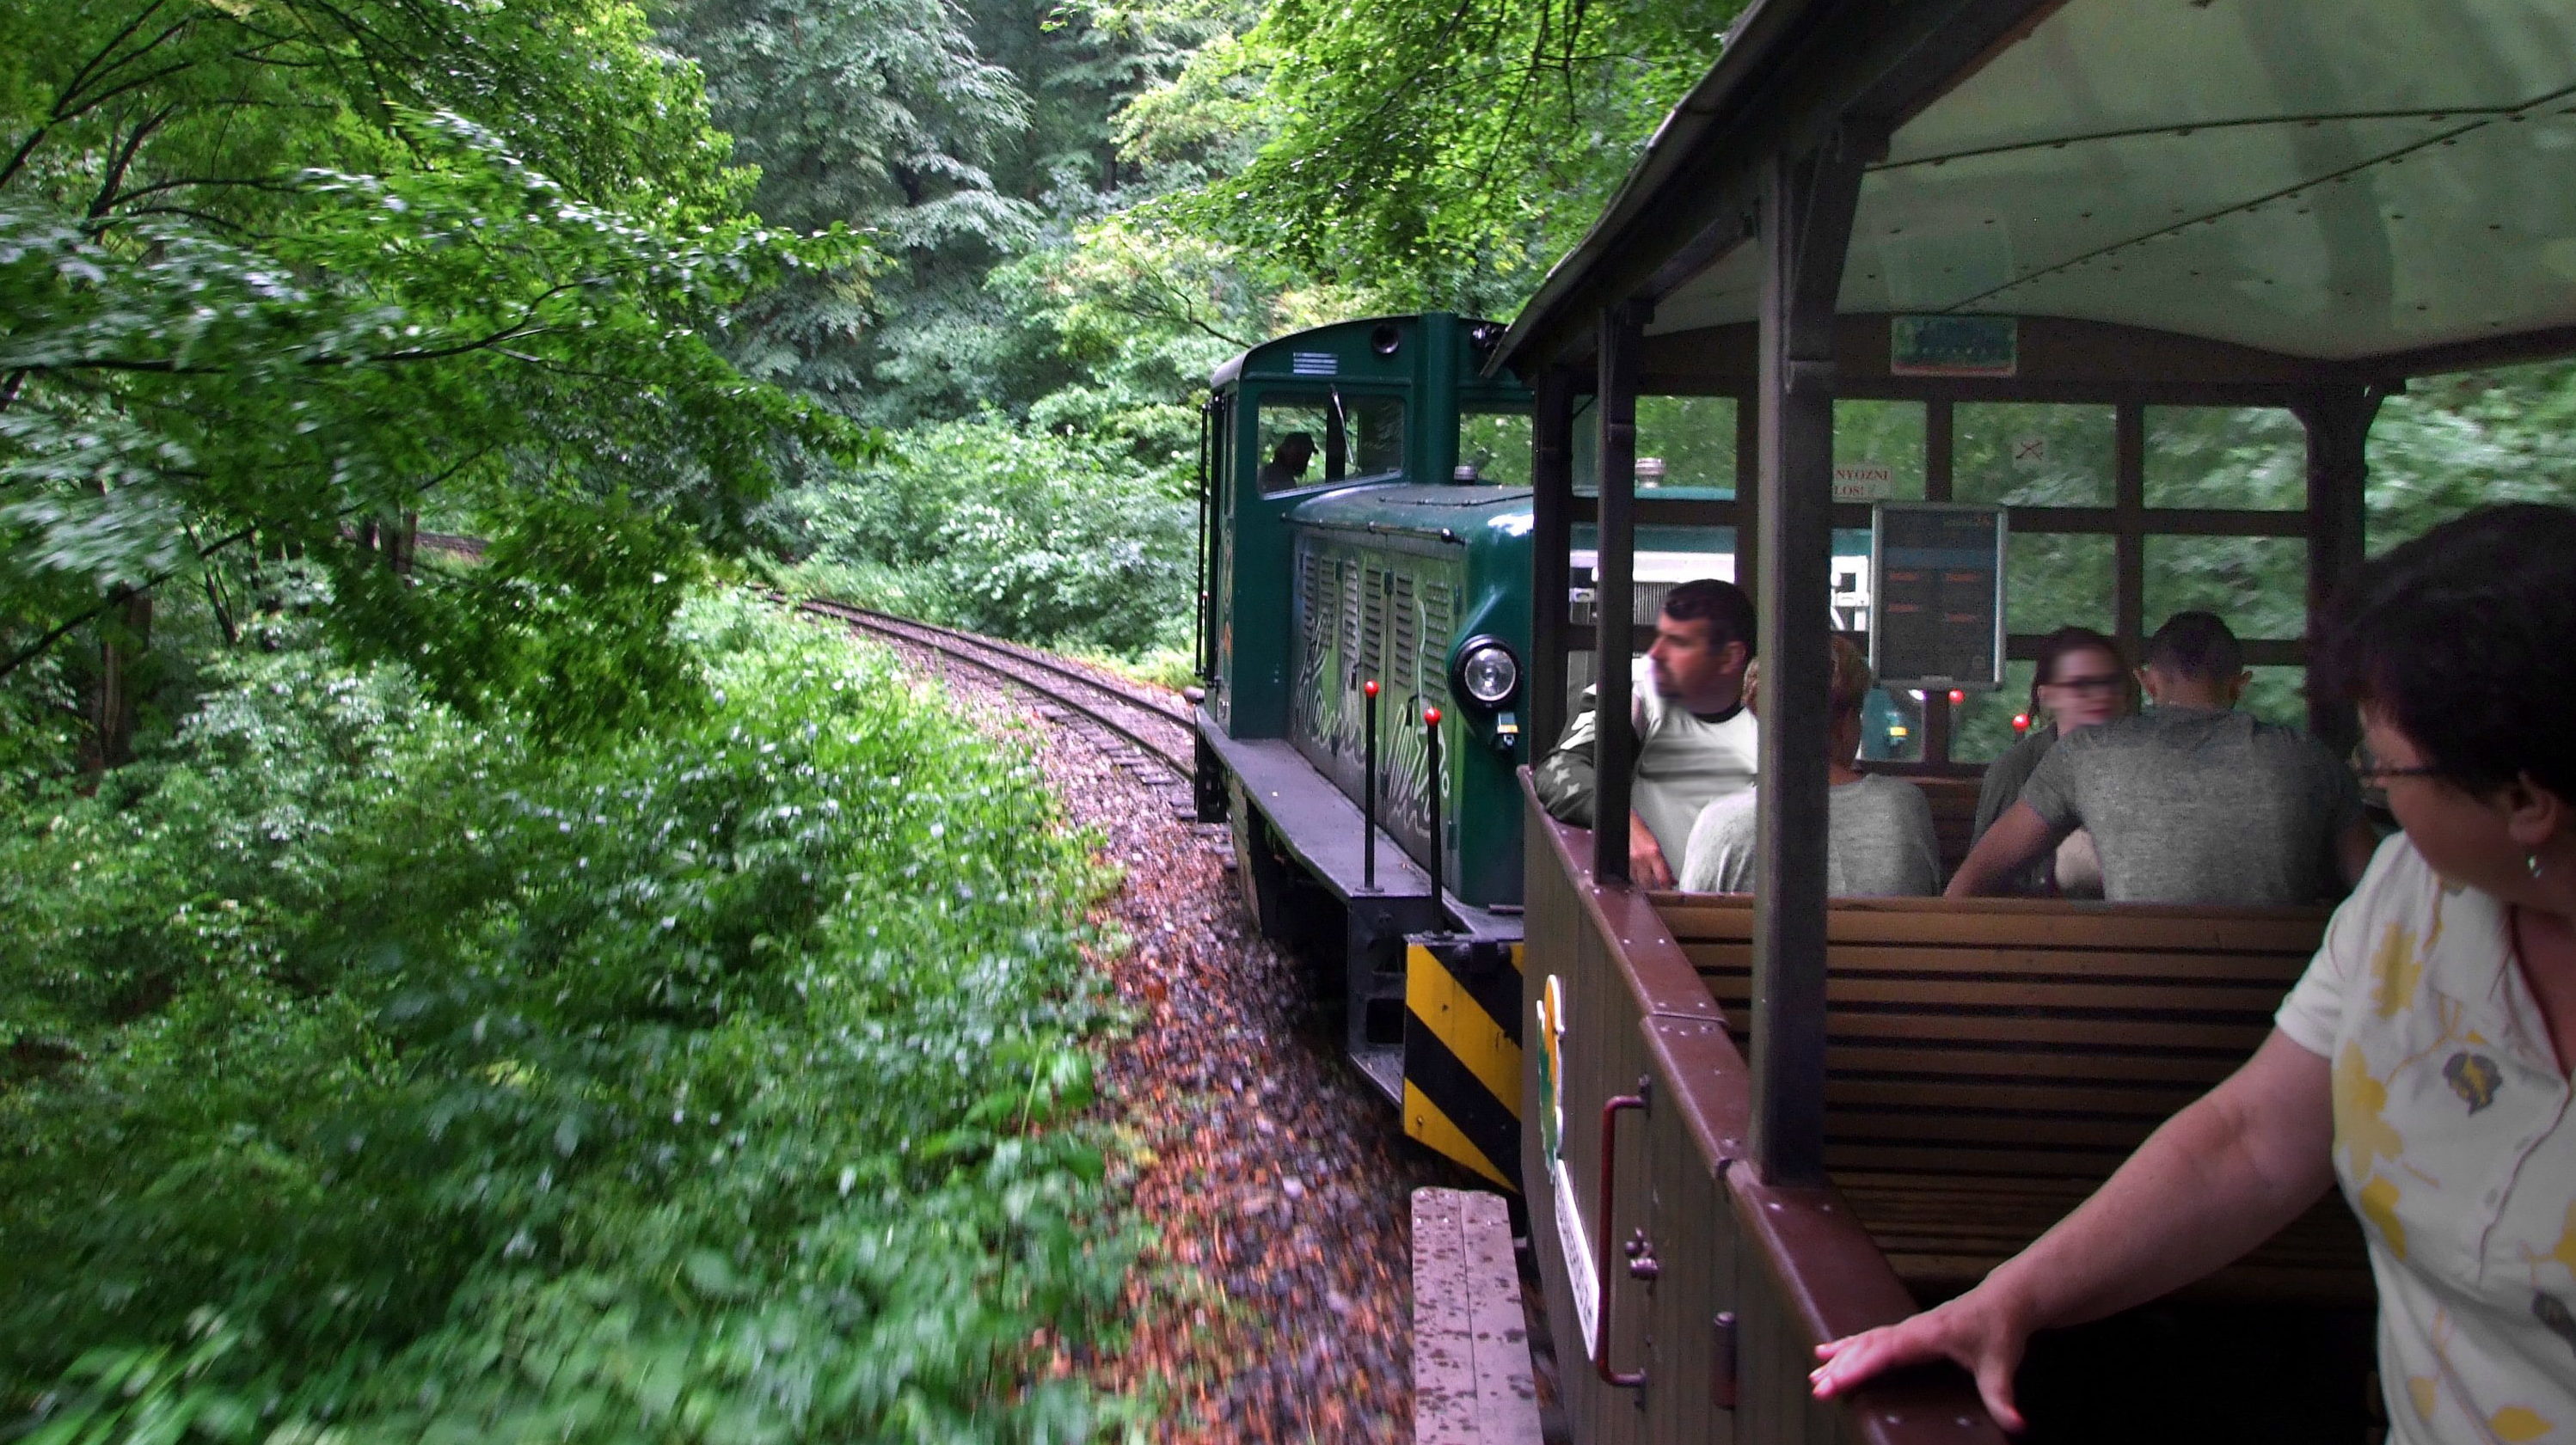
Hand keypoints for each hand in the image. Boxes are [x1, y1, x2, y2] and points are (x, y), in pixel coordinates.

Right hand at [1627, 812, 1673, 887]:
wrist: (1625, 823)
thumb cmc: (1640, 830)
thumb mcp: (1656, 845)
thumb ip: (1664, 864)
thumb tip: (1671, 878)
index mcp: (1654, 853)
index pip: (1662, 879)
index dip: (1667, 888)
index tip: (1670, 890)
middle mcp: (1641, 859)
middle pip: (1649, 885)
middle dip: (1655, 889)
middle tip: (1660, 890)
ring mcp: (1630, 862)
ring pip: (1638, 883)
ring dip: (1644, 885)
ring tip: (1649, 885)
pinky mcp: (1622, 864)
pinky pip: (1630, 877)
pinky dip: (1635, 880)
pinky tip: (1638, 879)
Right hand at [1810, 1284, 2032, 1432]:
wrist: (2006, 1300)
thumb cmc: (2001, 1329)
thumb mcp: (2003, 1366)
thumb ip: (2003, 1397)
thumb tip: (2016, 1425)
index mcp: (1927, 1334)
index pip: (1885, 1351)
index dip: (1860, 1367)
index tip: (1836, 1381)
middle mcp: (1912, 1328)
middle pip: (1869, 1347)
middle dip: (1842, 1368)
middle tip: (1817, 1388)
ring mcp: (1908, 1328)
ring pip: (1867, 1341)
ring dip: (1841, 1357)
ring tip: (1815, 1372)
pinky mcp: (1909, 1331)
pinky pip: (1872, 1338)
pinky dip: (1849, 1345)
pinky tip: (1830, 1352)